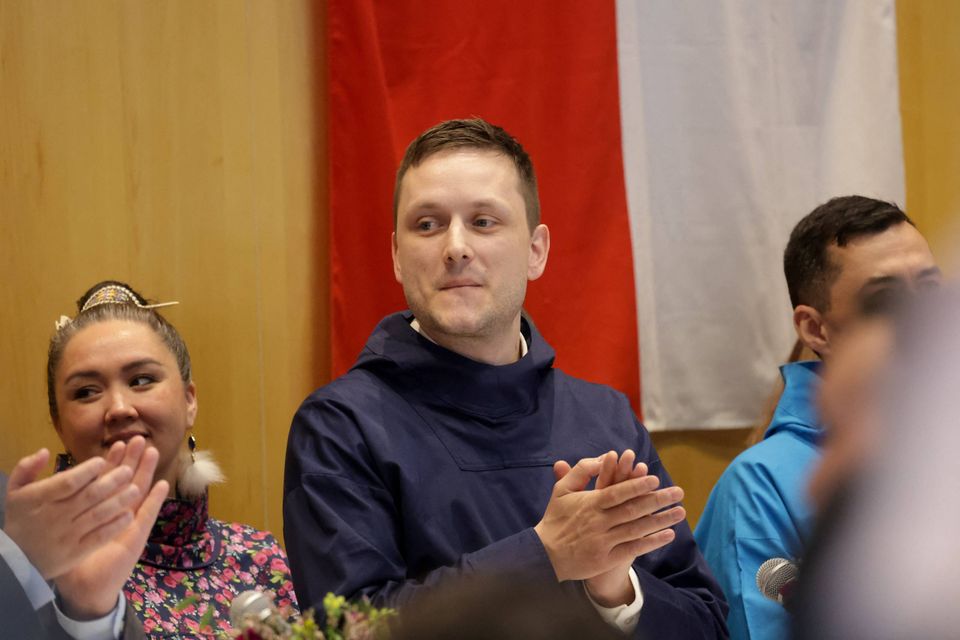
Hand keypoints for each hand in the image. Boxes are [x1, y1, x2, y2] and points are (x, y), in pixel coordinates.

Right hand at [3, 443, 143, 579]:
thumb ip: (27, 468)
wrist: (16, 560)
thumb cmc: (21, 519)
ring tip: (136, 489)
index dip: (87, 471)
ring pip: (98, 515)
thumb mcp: (15, 492)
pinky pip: (99, 537)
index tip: (102, 461)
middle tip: (129, 470)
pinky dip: (115, 525)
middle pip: (89, 496)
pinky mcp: (76, 552)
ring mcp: (67, 536)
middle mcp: (54, 517)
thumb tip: (44, 451)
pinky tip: (130, 515)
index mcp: (40, 499)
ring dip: (120, 501)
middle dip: (112, 481)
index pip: (68, 482)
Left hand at [55, 436, 167, 619]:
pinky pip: (147, 516)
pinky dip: (155, 501)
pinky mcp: (135, 538)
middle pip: (126, 481)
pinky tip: (162, 485)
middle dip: (132, 460)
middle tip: (138, 438)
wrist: (86, 588)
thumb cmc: (73, 562)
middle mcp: (116, 513)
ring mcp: (128, 524)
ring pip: (139, 493)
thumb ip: (58, 511)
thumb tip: (50, 488)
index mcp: (98, 510)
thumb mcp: (60, 532)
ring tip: (153, 452)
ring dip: (147, 473)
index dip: (112, 462)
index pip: (106, 481)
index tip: (116, 444)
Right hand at [534, 452, 684, 601]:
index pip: (617, 492)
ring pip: (637, 529)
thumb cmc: (556, 518)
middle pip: (633, 509)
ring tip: (680, 512)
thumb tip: (603, 456)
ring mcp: (603, 541)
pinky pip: (633, 549)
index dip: (636, 485)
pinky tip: (668, 535)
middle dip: (658, 500)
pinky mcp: (606, 559)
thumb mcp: (562, 489)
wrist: (545, 554)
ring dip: (661, 520)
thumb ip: (581, 470)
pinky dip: (651, 542)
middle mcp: (598, 522)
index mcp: (589, 503)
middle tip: (678, 492)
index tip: (655, 478)